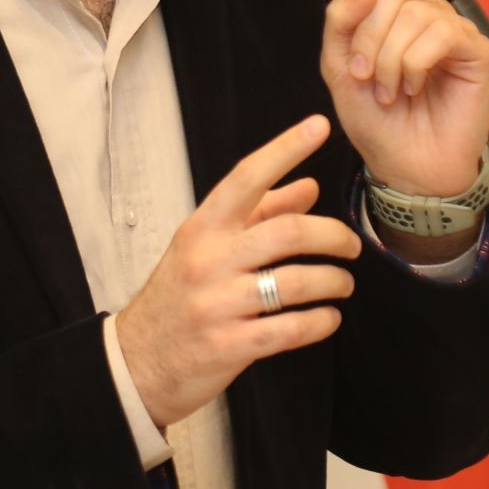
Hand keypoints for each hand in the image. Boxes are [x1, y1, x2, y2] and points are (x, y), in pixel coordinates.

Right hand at [116, 116, 360, 429]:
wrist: (137, 361)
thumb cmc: (177, 297)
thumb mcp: (205, 247)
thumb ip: (257, 215)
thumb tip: (308, 186)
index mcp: (202, 228)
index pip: (246, 178)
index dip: (285, 148)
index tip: (318, 126)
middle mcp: (208, 260)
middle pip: (288, 232)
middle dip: (334, 236)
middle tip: (351, 246)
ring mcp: (218, 304)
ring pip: (296, 282)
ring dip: (333, 282)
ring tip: (342, 285)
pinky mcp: (229, 345)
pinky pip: (290, 329)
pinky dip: (320, 322)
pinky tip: (328, 318)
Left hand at [320, 0, 488, 198]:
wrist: (407, 168)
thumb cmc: (377, 121)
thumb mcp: (339, 71)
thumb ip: (341, 24)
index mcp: (385, 7)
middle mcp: (419, 7)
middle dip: (366, 36)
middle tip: (367, 78)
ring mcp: (449, 25)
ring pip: (408, 13)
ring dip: (388, 59)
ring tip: (393, 91)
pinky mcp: (475, 47)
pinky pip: (435, 35)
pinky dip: (413, 65)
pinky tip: (415, 88)